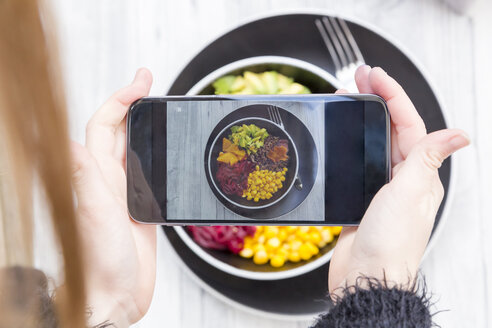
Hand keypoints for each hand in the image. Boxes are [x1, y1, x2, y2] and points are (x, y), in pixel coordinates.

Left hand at [71, 68, 155, 325]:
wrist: (117, 294)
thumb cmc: (102, 260)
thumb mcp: (94, 213)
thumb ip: (84, 177)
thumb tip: (68, 139)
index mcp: (97, 176)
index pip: (104, 126)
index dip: (120, 99)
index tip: (141, 82)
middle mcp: (109, 181)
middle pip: (119, 131)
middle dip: (132, 104)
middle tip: (150, 85)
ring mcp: (125, 194)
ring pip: (133, 150)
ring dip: (144, 127)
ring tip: (158, 111)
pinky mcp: (141, 208)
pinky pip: (147, 174)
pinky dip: (156, 157)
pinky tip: (166, 155)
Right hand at [329, 66, 469, 295]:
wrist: (366, 276)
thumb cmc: (390, 243)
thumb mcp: (409, 194)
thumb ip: (426, 160)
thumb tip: (460, 134)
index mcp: (420, 174)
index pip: (408, 124)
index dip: (392, 96)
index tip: (373, 76)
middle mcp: (404, 178)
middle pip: (392, 129)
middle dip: (377, 100)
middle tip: (359, 78)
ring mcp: (383, 188)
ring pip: (375, 144)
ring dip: (364, 120)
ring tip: (349, 99)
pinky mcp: (364, 198)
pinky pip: (360, 163)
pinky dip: (352, 145)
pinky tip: (343, 138)